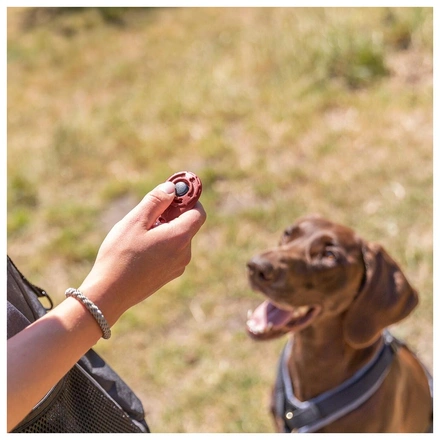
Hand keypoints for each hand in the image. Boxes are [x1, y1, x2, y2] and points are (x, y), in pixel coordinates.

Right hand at [78, 181, 205, 324]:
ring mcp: (178, 266)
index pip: (198, 212)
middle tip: (149, 212)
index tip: (174, 191)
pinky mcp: (169, 275)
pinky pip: (172, 252)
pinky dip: (162, 243)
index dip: (189, 199)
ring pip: (178, 238)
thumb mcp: (135, 221)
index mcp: (180, 238)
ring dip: (165, 229)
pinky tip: (140, 248)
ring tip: (139, 234)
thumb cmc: (120, 256)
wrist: (109, 294)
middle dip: (172, 213)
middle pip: (187, 224)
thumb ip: (156, 201)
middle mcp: (184, 253)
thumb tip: (172, 188)